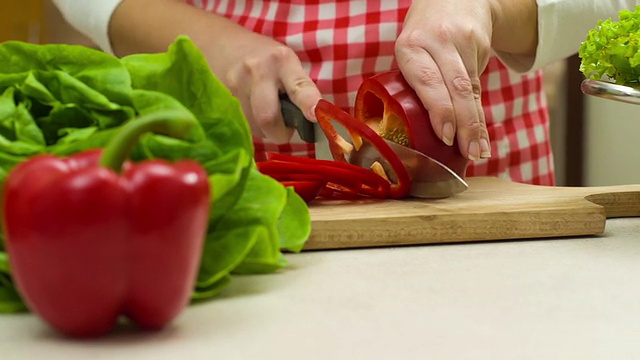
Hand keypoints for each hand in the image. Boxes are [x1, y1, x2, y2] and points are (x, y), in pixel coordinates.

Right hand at [205, 23, 320, 143]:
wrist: (222, 44)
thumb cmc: (265, 59)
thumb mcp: (287, 64)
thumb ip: (300, 90)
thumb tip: (315, 122)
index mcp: (282, 61)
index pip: (298, 88)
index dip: (308, 103)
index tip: (315, 116)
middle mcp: (257, 71)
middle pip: (267, 117)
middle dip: (279, 133)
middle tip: (283, 129)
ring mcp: (234, 85)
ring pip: (253, 126)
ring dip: (264, 130)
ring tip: (264, 113)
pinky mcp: (219, 98)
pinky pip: (239, 124)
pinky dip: (250, 126)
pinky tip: (249, 111)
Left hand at [395, 0, 493, 160]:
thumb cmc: (423, 36)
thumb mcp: (411, 53)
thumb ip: (414, 85)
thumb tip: (417, 133)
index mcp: (409, 47)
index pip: (428, 82)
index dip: (440, 111)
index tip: (446, 137)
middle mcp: (437, 41)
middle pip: (456, 88)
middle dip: (464, 125)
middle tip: (469, 154)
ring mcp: (462, 41)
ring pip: (471, 90)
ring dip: (475, 126)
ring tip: (478, 152)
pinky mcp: (481, 44)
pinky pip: (479, 86)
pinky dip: (479, 114)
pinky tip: (481, 136)